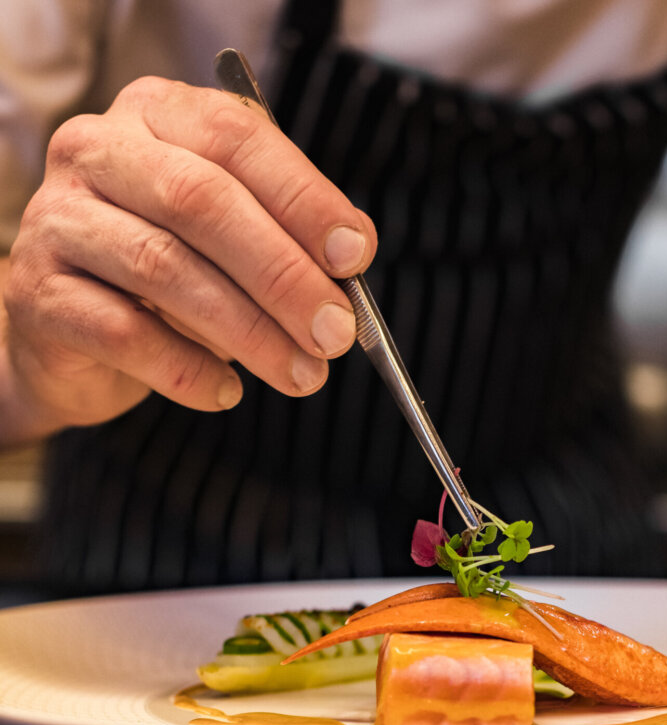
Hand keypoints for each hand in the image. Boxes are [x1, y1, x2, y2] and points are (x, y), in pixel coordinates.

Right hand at [1, 75, 376, 437]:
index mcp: (157, 116)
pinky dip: (188, 370)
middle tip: (336, 332)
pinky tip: (227, 393)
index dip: (303, 199)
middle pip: (200, 201)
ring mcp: (58, 220)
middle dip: (283, 274)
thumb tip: (353, 260)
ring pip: (164, 268)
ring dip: (249, 332)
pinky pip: (124, 334)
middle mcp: (99, 152)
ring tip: (302, 373)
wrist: (74, 333)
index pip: (237, 137)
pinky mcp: (38, 295)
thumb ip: (287, 237)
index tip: (356, 257)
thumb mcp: (233, 241)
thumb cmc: (169, 278)